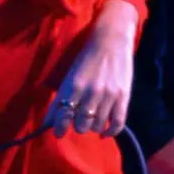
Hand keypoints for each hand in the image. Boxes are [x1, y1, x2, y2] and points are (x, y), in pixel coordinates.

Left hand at [44, 6, 135, 137]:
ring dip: (93, 127)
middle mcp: (90, 92)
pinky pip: (117, 124)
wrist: (111, 40)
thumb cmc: (87, 57)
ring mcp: (108, 95)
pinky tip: (105, 130)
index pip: (63, 114)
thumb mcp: (70, 74)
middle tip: (79, 120)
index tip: (57, 133)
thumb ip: (62, 96)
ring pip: (97, 126)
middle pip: (80, 125)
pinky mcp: (123, 97)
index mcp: (74, 85)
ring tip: (93, 120)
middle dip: (77, 126)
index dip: (59, 127)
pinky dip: (110, 132)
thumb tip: (51, 120)